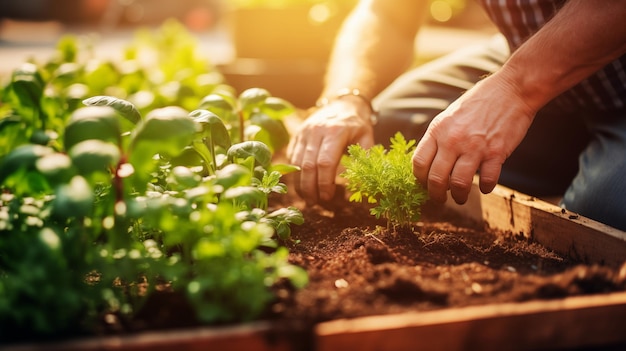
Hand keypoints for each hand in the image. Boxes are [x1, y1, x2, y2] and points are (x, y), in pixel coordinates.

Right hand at [287, 98, 373, 203]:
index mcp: (335, 131)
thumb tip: (363, 186)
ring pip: (296, 163)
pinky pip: (292, 157)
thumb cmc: (356, 124)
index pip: (325, 162)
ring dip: (300, 184)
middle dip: (310, 188)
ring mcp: (304, 132)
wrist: (342, 103)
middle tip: (315, 203)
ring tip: (307, 198)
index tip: (328, 197)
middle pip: (307, 165)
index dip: (324, 183)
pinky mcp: (297, 135)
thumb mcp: (367, 138)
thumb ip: (365, 160)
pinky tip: (302, 185)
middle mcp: (316, 130)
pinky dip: (295, 173)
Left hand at [412, 76, 535, 204]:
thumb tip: (429, 162)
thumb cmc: (479, 102)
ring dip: (458, 196)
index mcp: (438, 130)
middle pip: (435, 178)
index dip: (419, 179)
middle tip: (439, 200)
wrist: (512, 89)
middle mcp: (453, 140)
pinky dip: (485, 188)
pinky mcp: (496, 152)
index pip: (419, 162)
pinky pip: (487, 180)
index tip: (424, 185)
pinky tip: (485, 187)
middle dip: (435, 195)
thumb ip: (439, 137)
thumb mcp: (449, 115)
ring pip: (458, 184)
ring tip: (460, 198)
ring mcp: (474, 147)